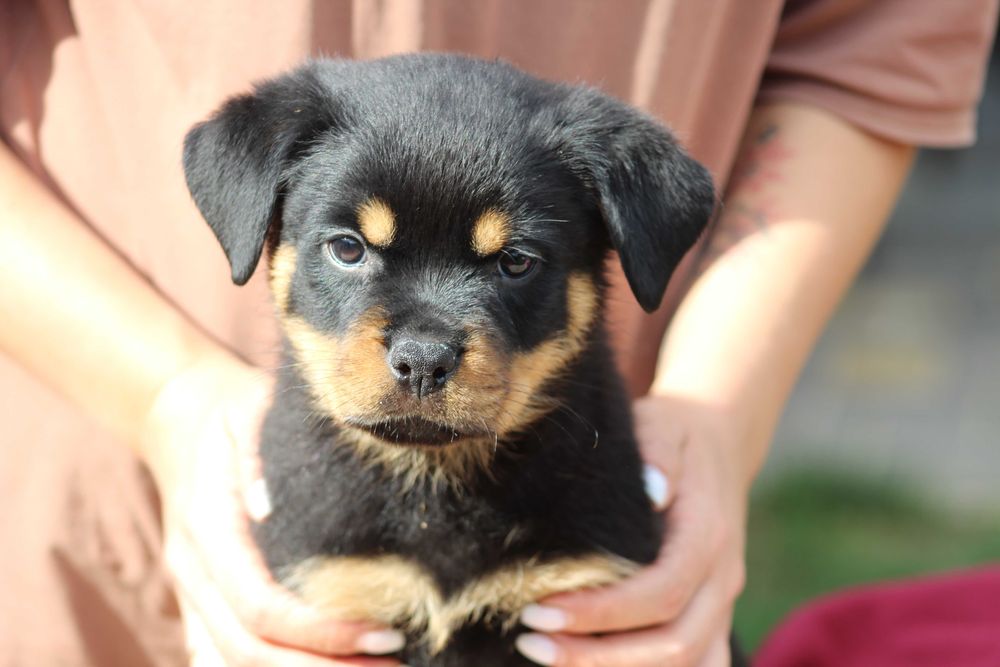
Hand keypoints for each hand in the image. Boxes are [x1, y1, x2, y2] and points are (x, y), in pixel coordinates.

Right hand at [141, 355, 406, 666]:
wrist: (177, 410)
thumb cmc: (230, 408)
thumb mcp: (248, 411)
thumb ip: (257, 456)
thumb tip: (268, 510)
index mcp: (208, 528)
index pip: (260, 606)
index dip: (320, 632)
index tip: (385, 636)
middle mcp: (194, 569)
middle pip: (246, 649)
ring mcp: (192, 587)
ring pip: (233, 658)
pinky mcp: (201, 594)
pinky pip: (222, 649)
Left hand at [514, 394, 749, 666]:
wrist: (718, 442)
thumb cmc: (675, 433)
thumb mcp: (662, 425)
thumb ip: (657, 454)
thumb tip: (652, 490)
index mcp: (708, 536)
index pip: (661, 593)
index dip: (603, 612)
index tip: (541, 610)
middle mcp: (722, 579)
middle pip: (675, 643)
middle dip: (600, 654)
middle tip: (529, 641)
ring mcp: (720, 602)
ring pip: (687, 662)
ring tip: (548, 653)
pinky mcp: (709, 614)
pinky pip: (692, 661)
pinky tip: (588, 661)